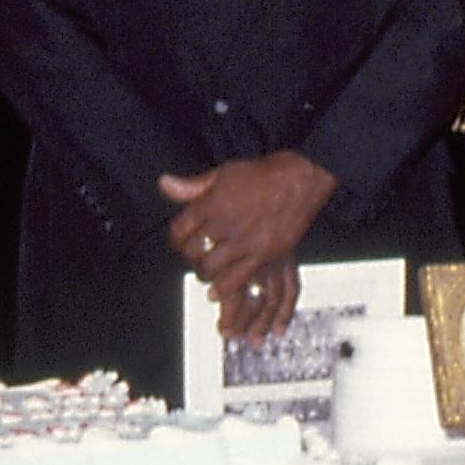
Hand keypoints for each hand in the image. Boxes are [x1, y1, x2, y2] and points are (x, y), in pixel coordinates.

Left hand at [160, 152, 336, 338]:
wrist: (300, 180)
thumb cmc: (263, 175)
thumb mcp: (223, 173)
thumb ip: (192, 185)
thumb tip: (164, 184)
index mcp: (212, 202)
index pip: (179, 230)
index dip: (176, 239)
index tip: (181, 241)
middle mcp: (226, 223)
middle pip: (192, 251)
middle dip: (190, 256)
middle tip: (196, 257)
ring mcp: (245, 241)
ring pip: (210, 268)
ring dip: (204, 273)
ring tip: (207, 272)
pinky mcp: (263, 254)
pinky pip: (235, 280)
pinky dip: (222, 289)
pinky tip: (216, 291)